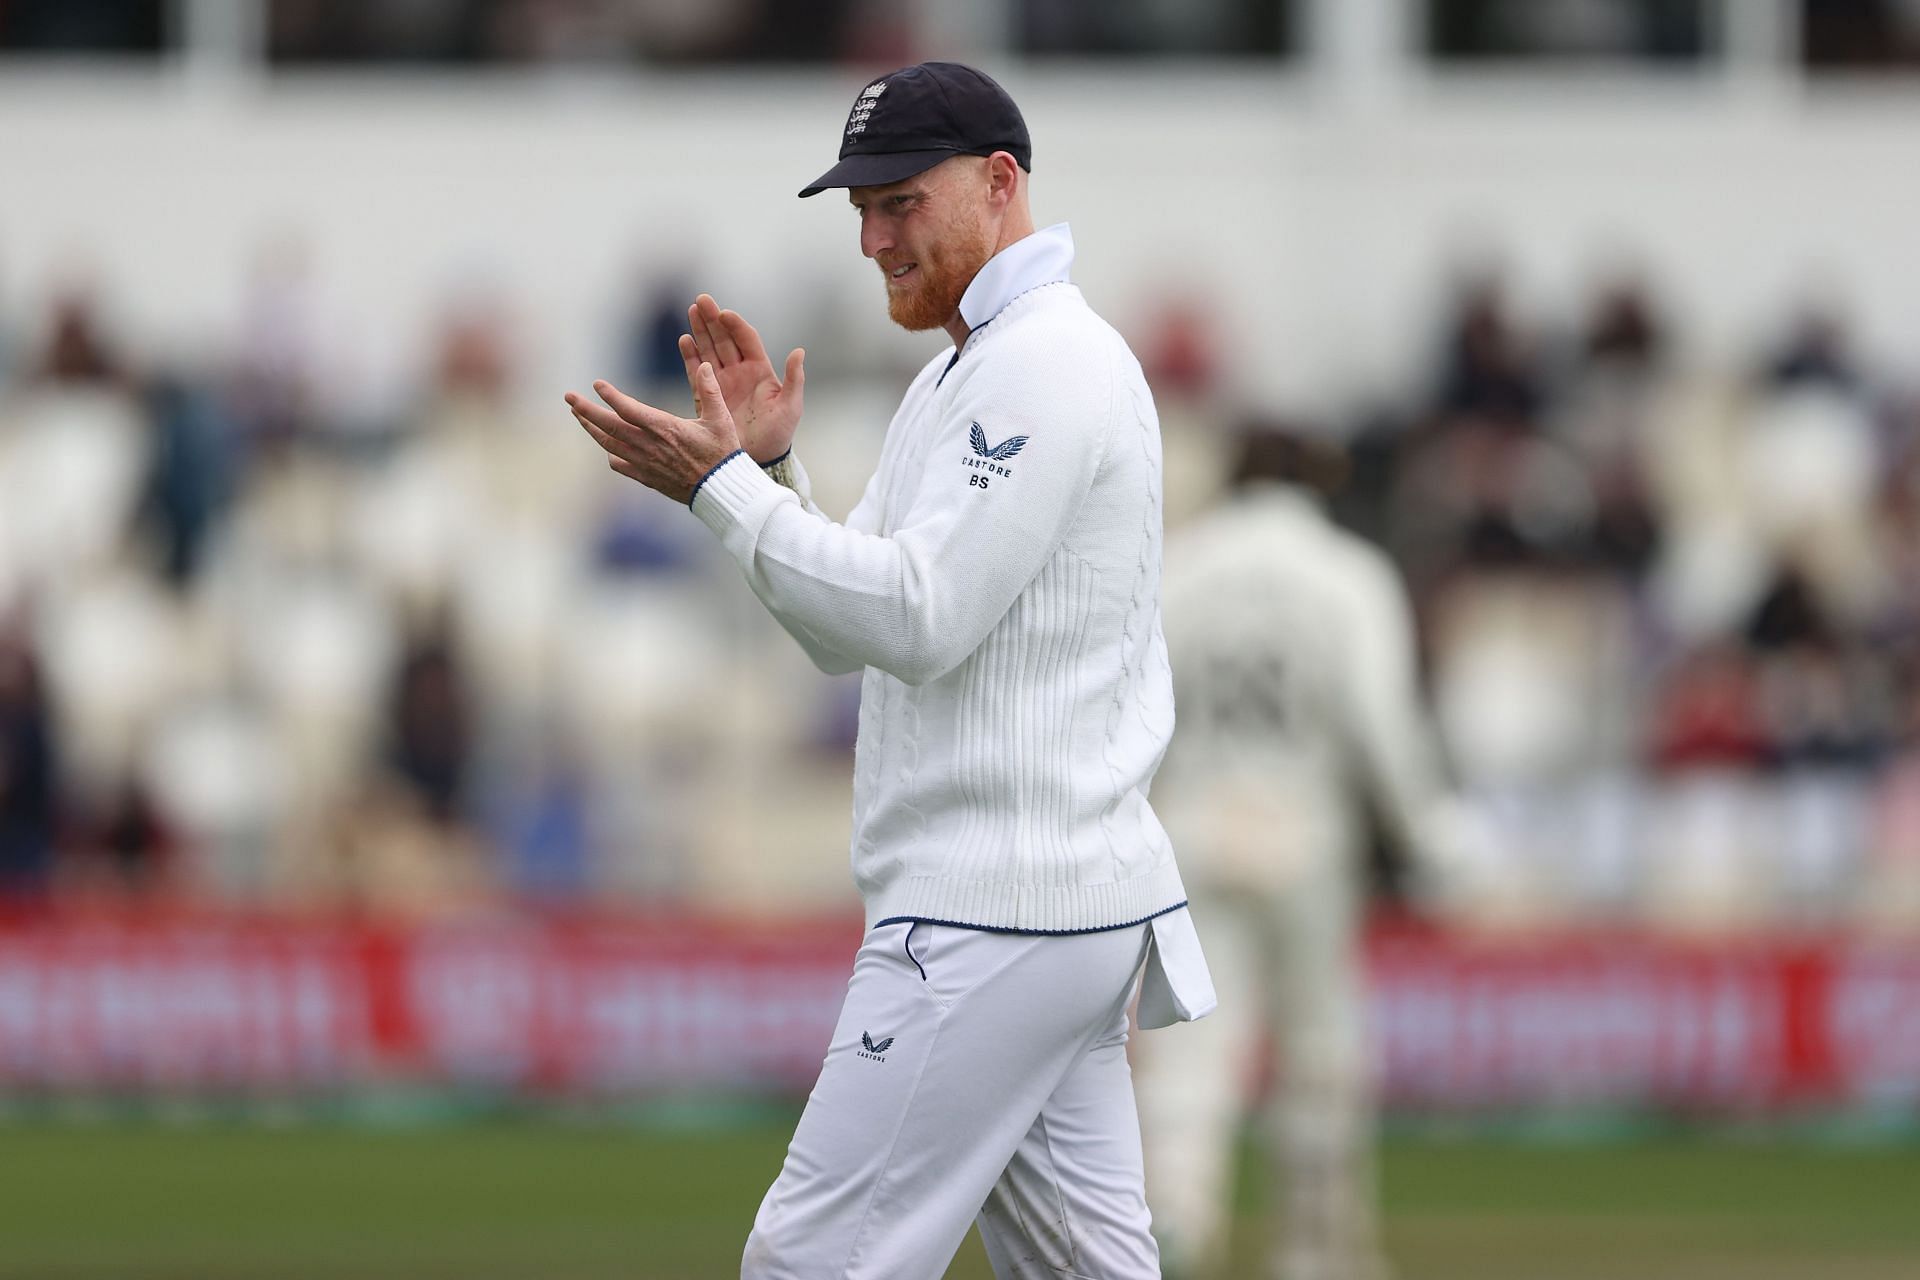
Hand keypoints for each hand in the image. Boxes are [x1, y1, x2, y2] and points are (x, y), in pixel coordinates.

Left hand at [567, 360, 741, 504]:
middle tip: (569, 397)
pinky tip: (607, 448)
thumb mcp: (721, 419)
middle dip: (585, 410)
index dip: (609, 395)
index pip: (627, 408)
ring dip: (591, 429)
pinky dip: (610, 453)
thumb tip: (705, 365)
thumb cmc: (723, 454)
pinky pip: (620, 465)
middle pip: (608, 426)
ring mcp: (644, 463)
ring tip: (578, 416)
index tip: (597, 384)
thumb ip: (710, 391)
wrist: (721, 491)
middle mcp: (648, 445)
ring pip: (609, 444)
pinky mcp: (647, 477)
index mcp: (663, 428)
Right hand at [681, 293, 804, 464]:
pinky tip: (685, 340)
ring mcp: (722, 382)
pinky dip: (690, 356)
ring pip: (709, 350)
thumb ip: (795, 379)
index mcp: (760, 370)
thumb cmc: (779, 433)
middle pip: (724, 339)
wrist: (759, 458)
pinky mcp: (708, 395)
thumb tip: (799, 351)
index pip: (746, 340)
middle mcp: (740, 372)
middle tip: (701, 300)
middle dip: (713, 319)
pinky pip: (697, 371)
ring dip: (700, 331)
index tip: (724, 313)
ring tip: (691, 311)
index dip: (736, 325)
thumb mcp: (791, 406)